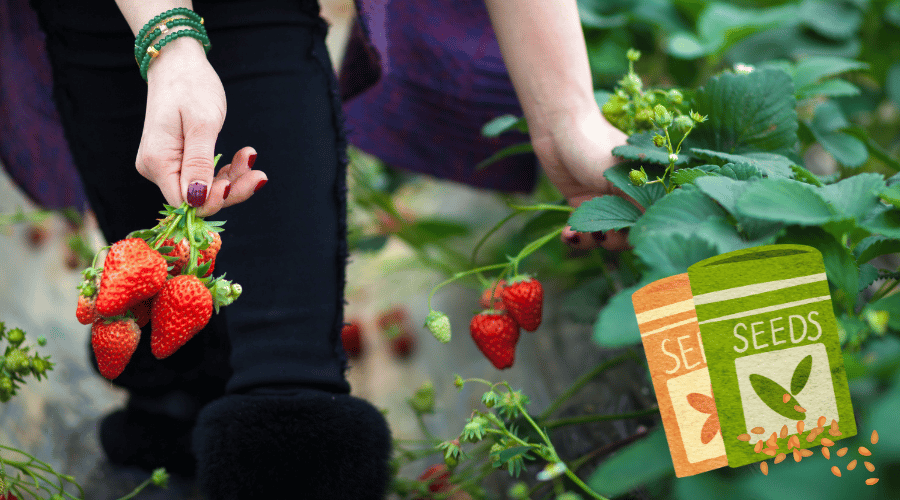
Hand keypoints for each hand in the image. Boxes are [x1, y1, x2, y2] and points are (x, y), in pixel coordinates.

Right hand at [135, 36, 266, 217]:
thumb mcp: (202, 124)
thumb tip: (196, 200)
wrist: (179, 63)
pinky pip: (206, 175)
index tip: (240, 183)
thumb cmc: (191, 86)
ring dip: (234, 178)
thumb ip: (199, 163)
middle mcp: (157, 168)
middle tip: (259, 174)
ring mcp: (167, 165)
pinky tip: (244, 155)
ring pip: (205, 188)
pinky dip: (227, 169)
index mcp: (157, 161)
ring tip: (250, 156)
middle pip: (198, 198)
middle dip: (231, 189)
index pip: (185, 201)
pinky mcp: (178, 160)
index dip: (213, 200)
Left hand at [530, 108, 637, 250]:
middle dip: (613, 241)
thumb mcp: (621, 175)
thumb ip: (638, 203)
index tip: (622, 235)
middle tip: (601, 234)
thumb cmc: (596, 146)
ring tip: (577, 235)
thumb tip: (650, 230)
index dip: (638, 234)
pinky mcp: (582, 204)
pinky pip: (583, 230)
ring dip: (590, 241)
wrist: (559, 129)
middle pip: (627, 234)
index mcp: (646, 188)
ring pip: (604, 235)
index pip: (649, 221)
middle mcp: (627, 197)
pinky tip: (567, 235)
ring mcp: (604, 202)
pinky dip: (575, 237)